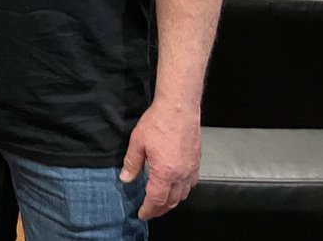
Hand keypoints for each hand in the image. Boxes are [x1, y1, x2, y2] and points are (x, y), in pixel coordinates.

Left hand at [119, 98, 201, 218]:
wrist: (178, 108)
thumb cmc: (157, 123)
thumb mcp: (137, 143)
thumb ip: (132, 164)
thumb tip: (125, 179)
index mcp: (165, 173)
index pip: (156, 200)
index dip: (149, 210)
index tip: (142, 214)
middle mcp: (181, 175)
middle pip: (172, 202)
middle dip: (160, 209)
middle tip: (150, 211)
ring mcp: (191, 169)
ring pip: (183, 195)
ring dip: (172, 202)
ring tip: (161, 202)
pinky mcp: (197, 162)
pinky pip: (191, 184)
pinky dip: (183, 191)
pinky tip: (176, 187)